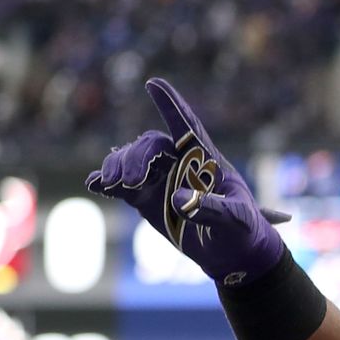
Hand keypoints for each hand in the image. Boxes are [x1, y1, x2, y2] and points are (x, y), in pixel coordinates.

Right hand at [84, 78, 290, 285]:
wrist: (232, 255)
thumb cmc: (244, 230)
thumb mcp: (236, 219)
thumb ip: (212, 208)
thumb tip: (177, 198)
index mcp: (207, 159)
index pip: (188, 126)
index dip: (171, 105)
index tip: (154, 84)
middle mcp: (180, 163)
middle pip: (150, 145)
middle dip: (136, 157)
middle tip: (130, 181)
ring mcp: (161, 179)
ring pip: (131, 161)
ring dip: (117, 167)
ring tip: (109, 184)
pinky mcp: (145, 197)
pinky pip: (121, 184)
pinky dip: (107, 183)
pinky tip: (96, 186)